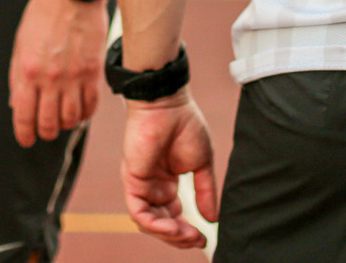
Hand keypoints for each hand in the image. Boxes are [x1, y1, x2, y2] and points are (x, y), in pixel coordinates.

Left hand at [9, 0, 107, 146]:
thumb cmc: (43, 15)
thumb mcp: (20, 45)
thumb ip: (17, 77)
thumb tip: (16, 105)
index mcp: (27, 71)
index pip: (23, 116)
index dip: (24, 134)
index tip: (26, 140)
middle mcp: (50, 78)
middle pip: (48, 124)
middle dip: (45, 133)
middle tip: (46, 130)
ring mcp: (74, 77)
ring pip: (71, 119)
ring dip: (66, 124)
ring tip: (63, 118)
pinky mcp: (94, 72)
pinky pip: (91, 106)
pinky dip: (86, 114)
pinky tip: (81, 110)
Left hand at [121, 93, 218, 248]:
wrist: (168, 104)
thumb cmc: (185, 126)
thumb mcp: (201, 164)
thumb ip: (205, 192)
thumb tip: (213, 219)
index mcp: (167, 182)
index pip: (174, 216)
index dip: (187, 230)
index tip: (204, 238)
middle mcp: (153, 187)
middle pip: (162, 223)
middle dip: (180, 237)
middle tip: (197, 240)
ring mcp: (141, 185)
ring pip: (149, 223)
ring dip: (169, 234)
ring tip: (188, 235)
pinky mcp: (132, 181)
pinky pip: (139, 213)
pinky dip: (155, 225)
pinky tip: (173, 228)